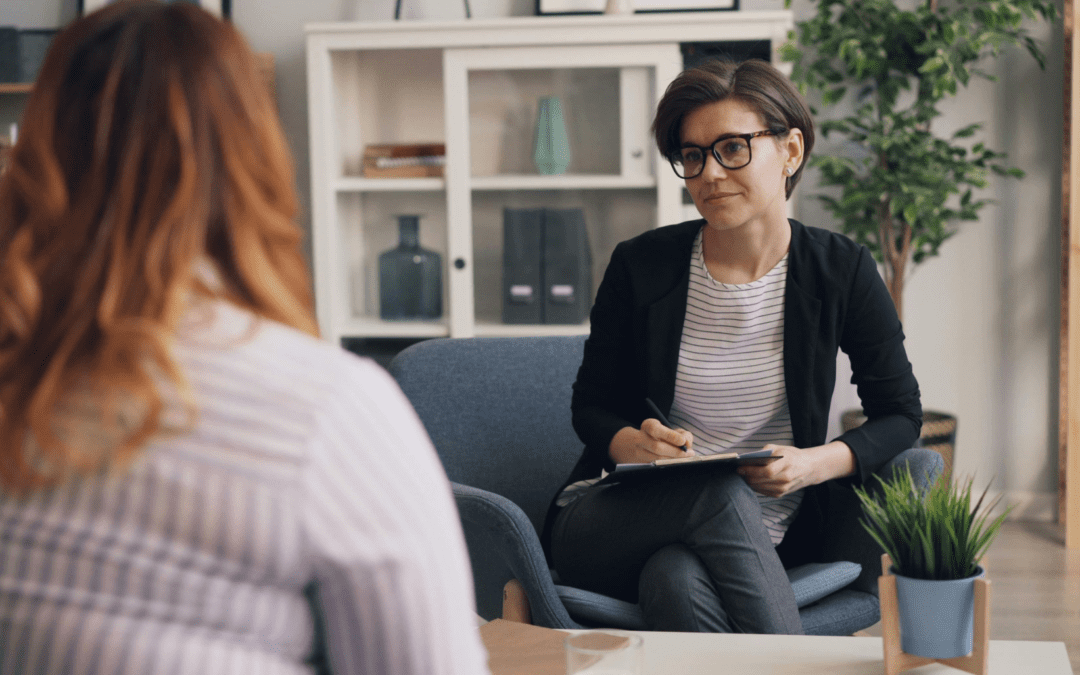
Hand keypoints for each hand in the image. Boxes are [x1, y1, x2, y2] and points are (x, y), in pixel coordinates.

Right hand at [608, 418, 693, 464]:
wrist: (633, 445)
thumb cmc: (658, 436)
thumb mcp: (669, 430)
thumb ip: (681, 434)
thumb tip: (687, 444)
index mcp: (647, 426)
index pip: (655, 430)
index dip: (670, 436)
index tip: (682, 441)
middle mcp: (640, 439)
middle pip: (656, 447)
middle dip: (675, 451)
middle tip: (689, 453)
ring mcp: (638, 454)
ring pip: (656, 460)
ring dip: (673, 460)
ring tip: (686, 458)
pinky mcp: (640, 465)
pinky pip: (655, 467)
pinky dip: (668, 466)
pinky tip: (676, 464)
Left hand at [736, 441, 855, 496]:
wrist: (808, 468)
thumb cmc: (791, 455)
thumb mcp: (780, 448)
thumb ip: (765, 452)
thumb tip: (748, 458)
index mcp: (787, 463)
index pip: (767, 471)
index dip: (751, 470)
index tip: (740, 467)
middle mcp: (787, 478)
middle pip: (761, 481)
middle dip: (747, 476)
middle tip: (739, 471)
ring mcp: (784, 488)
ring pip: (761, 488)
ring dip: (750, 482)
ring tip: (743, 476)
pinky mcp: (781, 494)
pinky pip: (764, 492)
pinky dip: (755, 486)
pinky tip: (751, 481)